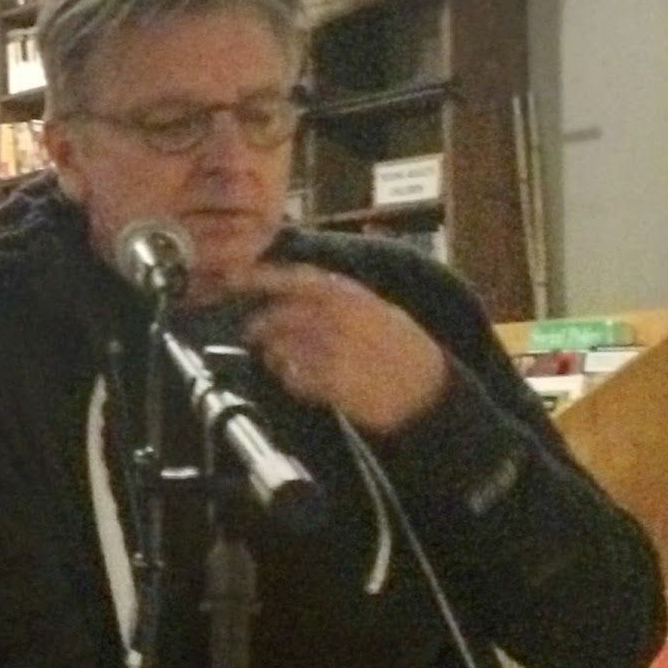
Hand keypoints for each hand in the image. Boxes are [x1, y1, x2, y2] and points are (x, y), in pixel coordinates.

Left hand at [237, 263, 450, 434]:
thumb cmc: (400, 347)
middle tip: (251, 331)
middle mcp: (346, 322)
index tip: (238, 277)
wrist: (429, 390)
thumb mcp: (379, 309)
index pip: (301, 280)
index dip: (265, 278)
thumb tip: (292, 285)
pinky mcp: (337, 386)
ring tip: (274, 355)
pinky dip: (288, 377)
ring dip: (273, 353)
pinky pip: (296, 378)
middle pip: (284, 317)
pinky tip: (295, 376)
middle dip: (261, 324)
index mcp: (356, 298)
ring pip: (285, 349)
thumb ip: (340, 298)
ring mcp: (340, 354)